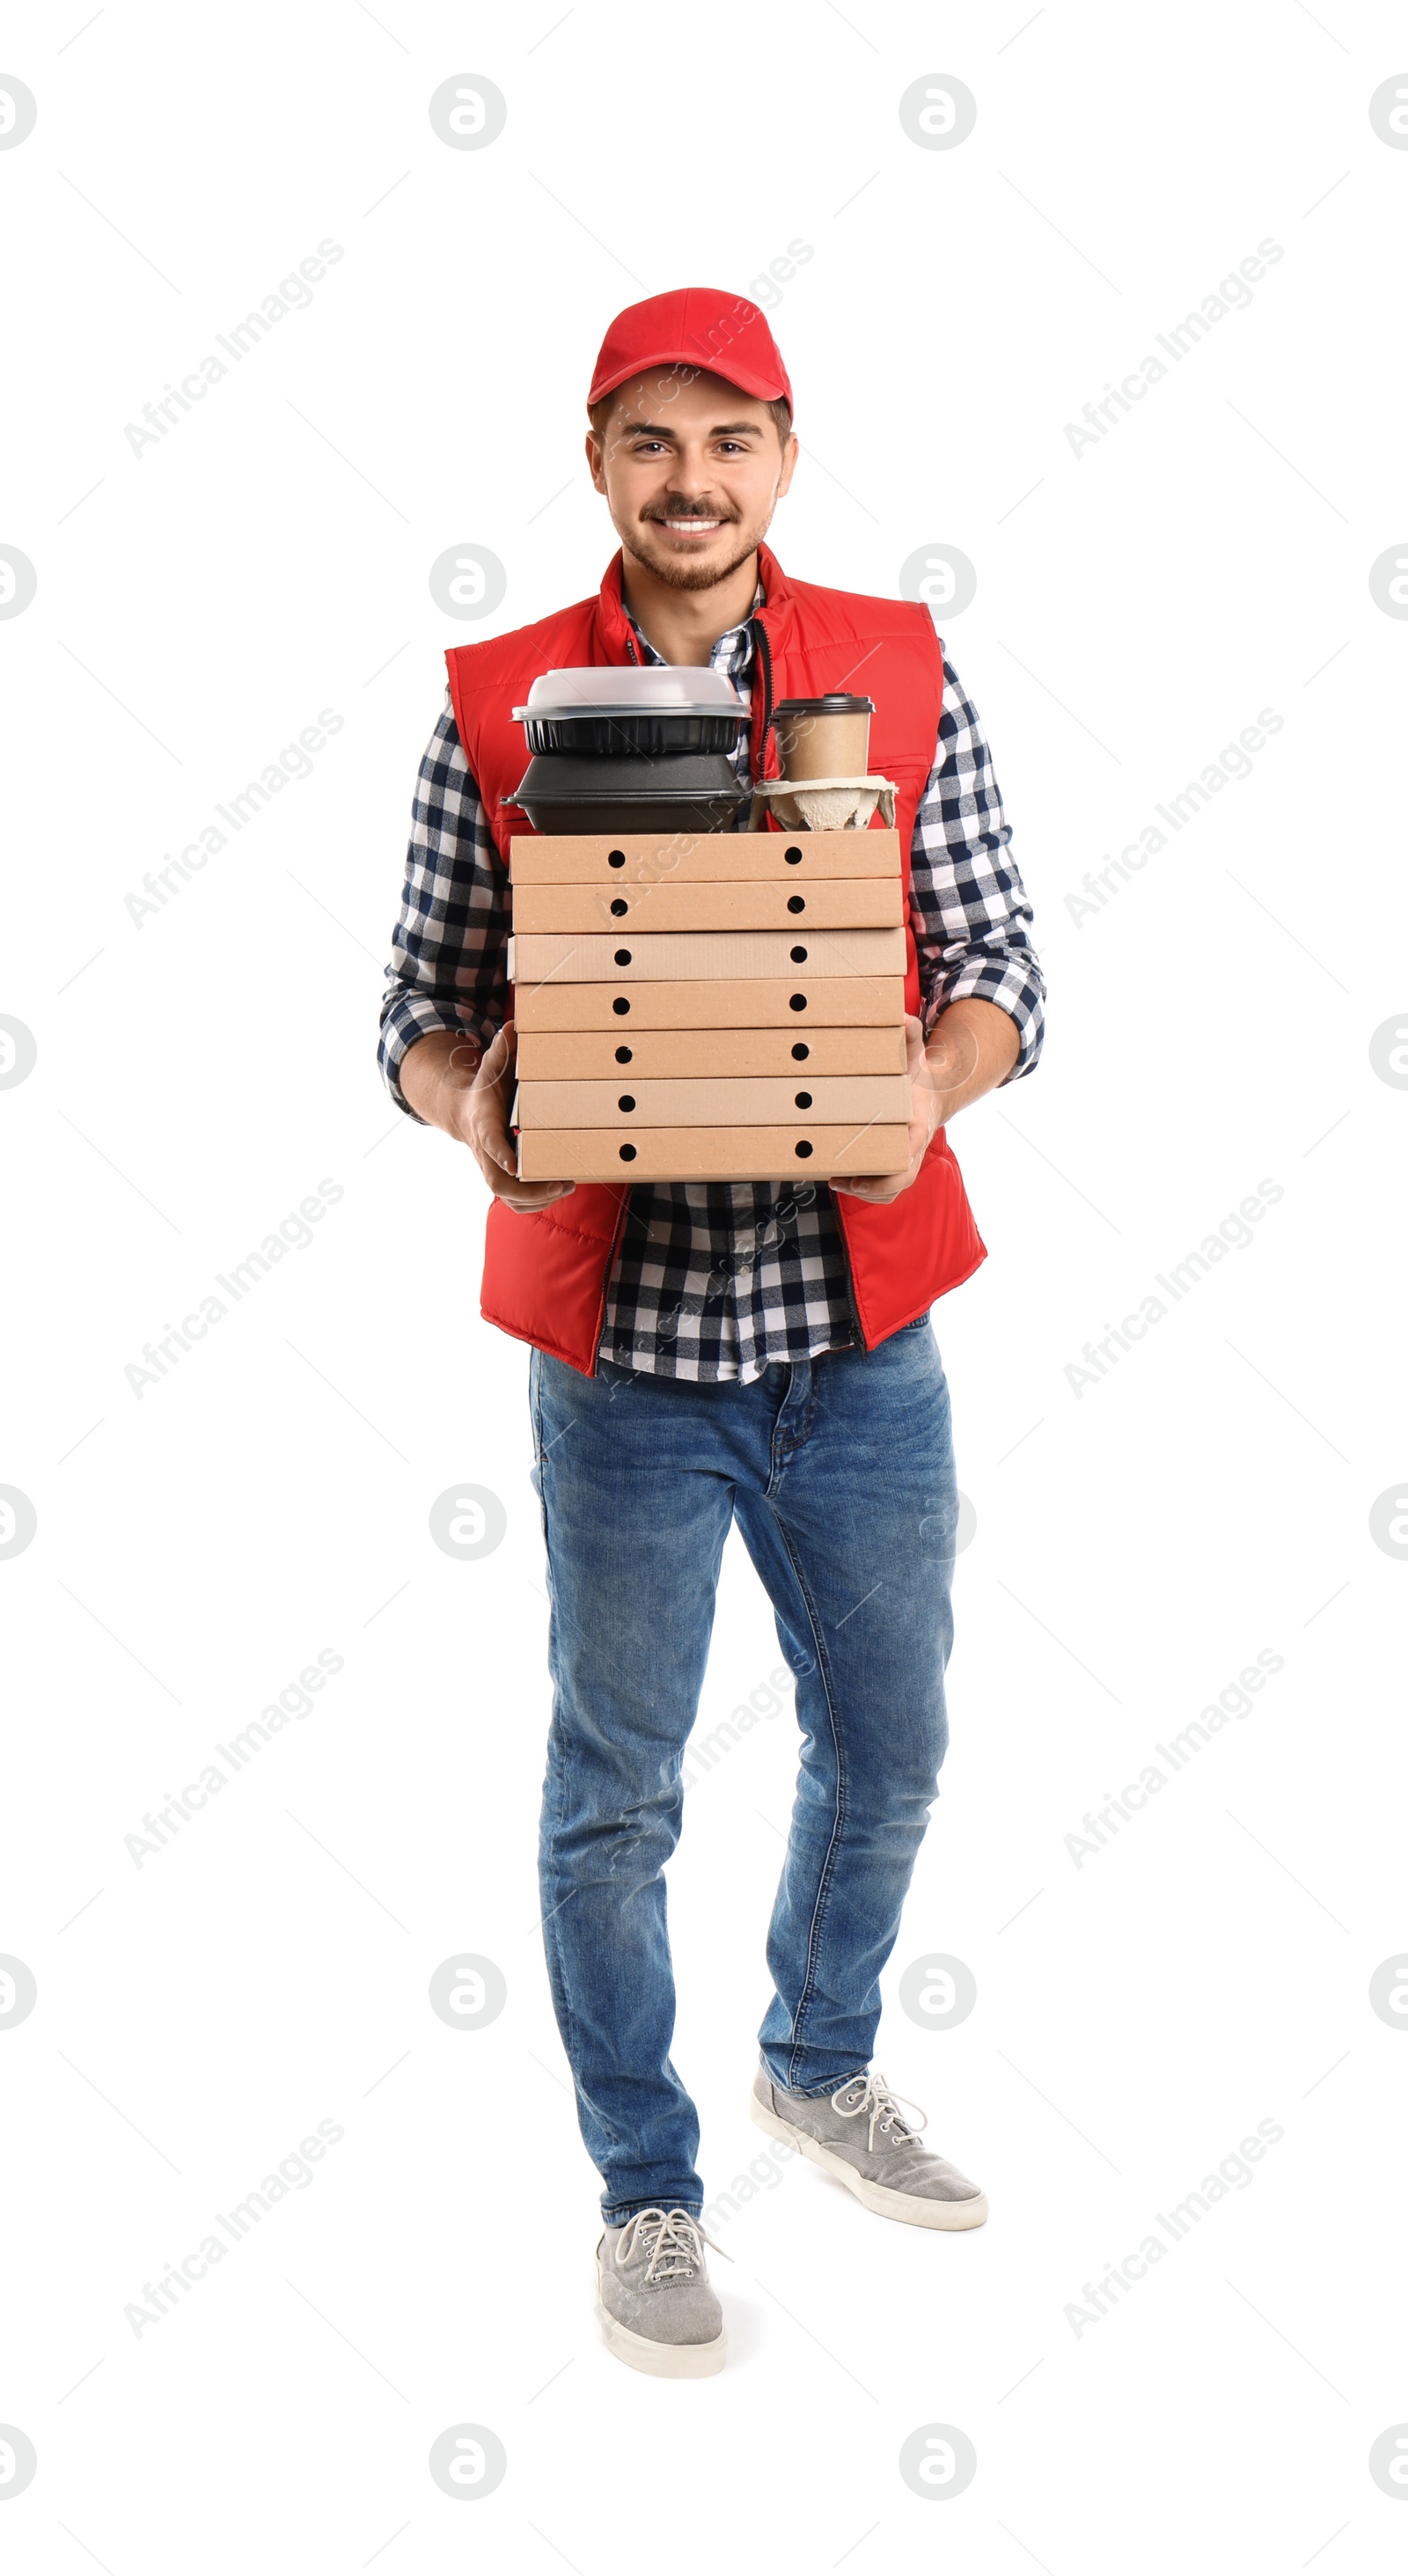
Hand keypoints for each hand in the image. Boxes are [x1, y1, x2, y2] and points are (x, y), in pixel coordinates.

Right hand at [462, 1025, 575, 1211]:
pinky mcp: (500, 1178)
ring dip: (537, 1199)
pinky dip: (535, 1202)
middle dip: (529, 1189)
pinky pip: (514, 1201)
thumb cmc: (486, 1089)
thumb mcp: (492, 1066)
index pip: (490, 1143)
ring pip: (507, 1197)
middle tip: (561, 1183)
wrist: (465, 1112)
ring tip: (566, 1187)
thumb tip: (512, 1026)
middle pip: (497, 1183)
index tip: (515, 1165)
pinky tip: (558, 1191)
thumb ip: (501, 1050)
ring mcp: (491, 1168)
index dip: (501, 1155)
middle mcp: (485, 1151)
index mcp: (484, 1124)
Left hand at [831, 1010, 979, 1206]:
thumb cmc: (920, 1076)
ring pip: (893, 1188)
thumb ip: (911, 1036)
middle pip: (903, 1178)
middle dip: (876, 1186)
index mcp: (920, 1121)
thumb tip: (902, 1016)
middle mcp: (916, 1145)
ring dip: (867, 1192)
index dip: (899, 1163)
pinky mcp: (897, 1164)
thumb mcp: (917, 1054)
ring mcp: (907, 1157)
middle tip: (846, 1180)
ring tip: (836, 1181)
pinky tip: (841, 1180)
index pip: (915, 1146)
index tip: (877, 1168)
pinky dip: (867, 1190)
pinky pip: (887, 1187)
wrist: (934, 1095)